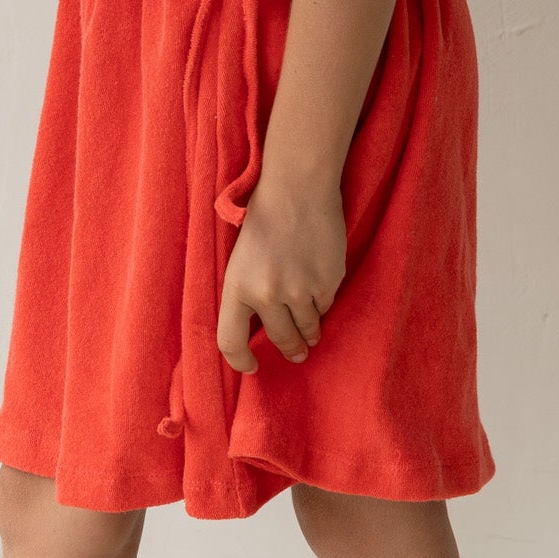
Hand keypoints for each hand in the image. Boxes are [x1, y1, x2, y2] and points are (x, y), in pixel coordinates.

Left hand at [217, 177, 347, 373]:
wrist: (298, 189)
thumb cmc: (264, 220)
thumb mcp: (240, 260)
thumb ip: (246, 294)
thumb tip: (260, 329)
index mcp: (236, 287)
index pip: (230, 341)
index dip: (240, 361)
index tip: (251, 368)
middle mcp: (267, 294)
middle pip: (280, 339)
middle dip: (290, 350)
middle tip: (297, 354)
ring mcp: (300, 290)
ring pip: (308, 327)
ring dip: (310, 331)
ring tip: (311, 332)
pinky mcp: (327, 282)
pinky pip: (326, 305)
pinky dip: (323, 302)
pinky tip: (319, 285)